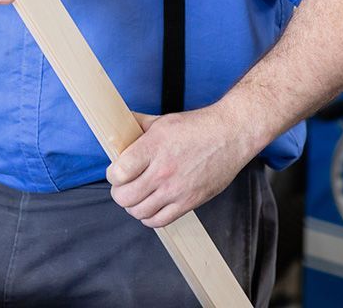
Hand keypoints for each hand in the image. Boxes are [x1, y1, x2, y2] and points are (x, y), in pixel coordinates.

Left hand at [106, 106, 250, 227]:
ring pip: (139, 212)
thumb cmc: (197, 127)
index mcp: (153, 147)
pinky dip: (149, 217)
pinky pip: (159, 221)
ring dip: (133, 206)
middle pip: (125, 197)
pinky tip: (151, 206)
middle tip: (123, 185)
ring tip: (137, 195)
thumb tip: (118, 125)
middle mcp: (163, 171)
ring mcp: (176, 190)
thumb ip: (137, 126)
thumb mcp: (162, 121)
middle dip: (119, 192)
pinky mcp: (189, 203)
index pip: (118, 173)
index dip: (112, 175)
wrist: (229, 136)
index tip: (115, 172)